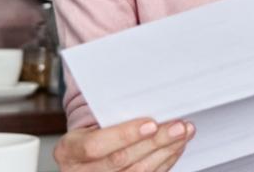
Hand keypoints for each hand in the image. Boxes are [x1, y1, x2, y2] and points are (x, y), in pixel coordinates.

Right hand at [53, 117, 195, 171]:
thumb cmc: (89, 130)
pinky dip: (165, 161)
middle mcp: (81, 171)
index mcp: (69, 150)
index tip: (150, 124)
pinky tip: (176, 147)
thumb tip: (143, 90)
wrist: (81, 153)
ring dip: (166, 151)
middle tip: (178, 127)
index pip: (95, 146)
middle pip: (121, 160)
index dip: (125, 135)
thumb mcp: (88, 118)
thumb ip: (109, 110)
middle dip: (154, 142)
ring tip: (183, 133)